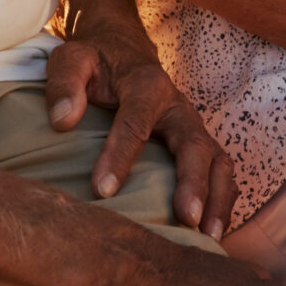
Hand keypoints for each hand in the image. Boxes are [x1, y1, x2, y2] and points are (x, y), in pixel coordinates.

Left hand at [46, 26, 235, 240]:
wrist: (122, 50)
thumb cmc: (95, 61)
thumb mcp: (72, 59)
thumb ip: (65, 82)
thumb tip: (63, 120)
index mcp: (147, 84)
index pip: (136, 121)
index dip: (120, 155)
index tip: (102, 190)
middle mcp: (177, 107)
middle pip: (194, 143)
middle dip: (193, 181)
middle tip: (186, 217)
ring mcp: (191, 126)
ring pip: (217, 159)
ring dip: (217, 196)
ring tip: (209, 235)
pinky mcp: (196, 142)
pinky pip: (219, 170)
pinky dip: (222, 199)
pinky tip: (211, 232)